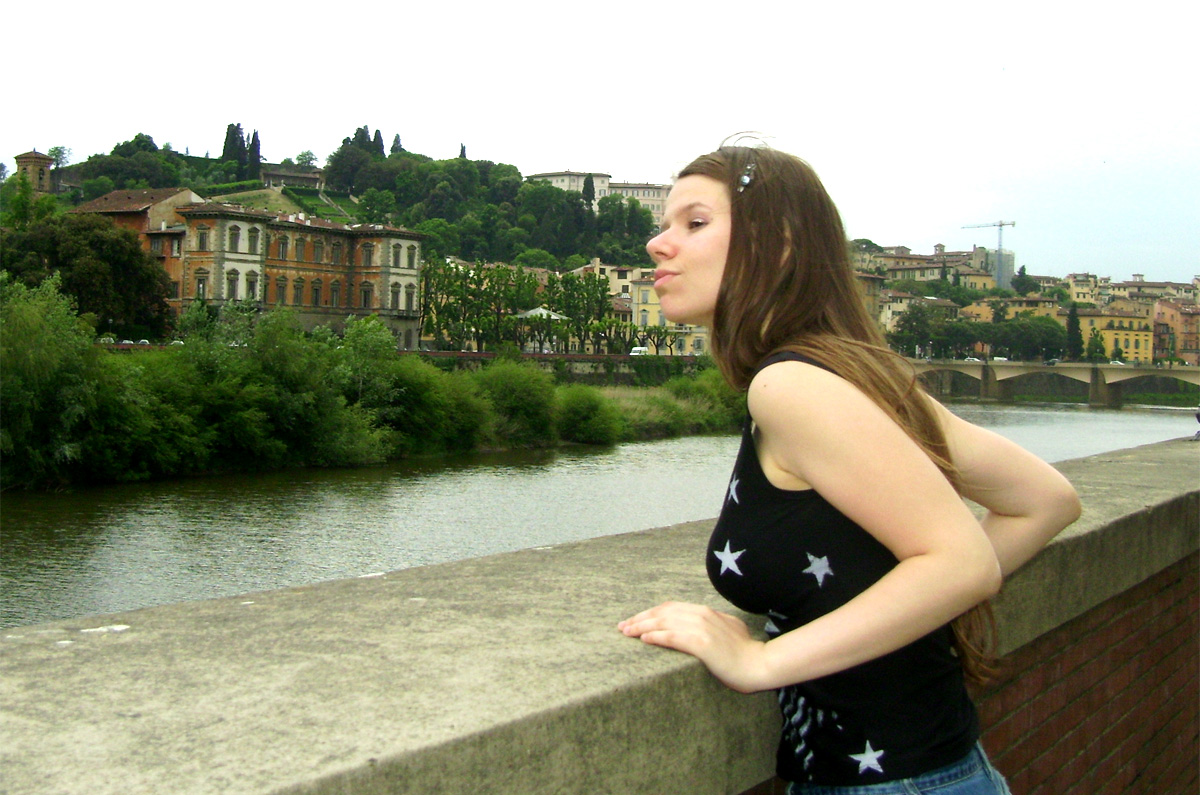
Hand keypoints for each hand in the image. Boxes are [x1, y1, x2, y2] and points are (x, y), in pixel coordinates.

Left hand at [618, 601, 767, 693]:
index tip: (635, 620)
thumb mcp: (728, 629)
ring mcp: (702, 628)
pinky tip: (644, 639)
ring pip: (664, 623)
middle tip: (623, 626)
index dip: (650, 613)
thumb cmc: (744, 652)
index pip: (670, 607)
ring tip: (627, 632)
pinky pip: (673, 637)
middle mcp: (701, 615)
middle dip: (640, 618)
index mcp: (705, 611)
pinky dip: (657, 636)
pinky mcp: (702, 643)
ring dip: (642, 626)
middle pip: (662, 613)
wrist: (759, 664)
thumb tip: (701, 626)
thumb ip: (712, 623)